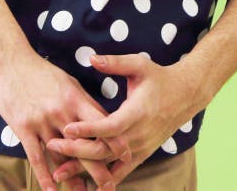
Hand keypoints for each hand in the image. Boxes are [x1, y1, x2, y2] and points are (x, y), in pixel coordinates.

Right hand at [0, 46, 132, 190]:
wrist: (9, 59)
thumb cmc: (40, 71)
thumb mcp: (66, 81)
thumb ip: (82, 102)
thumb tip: (99, 120)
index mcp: (75, 97)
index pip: (100, 123)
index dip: (114, 141)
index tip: (127, 156)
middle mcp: (61, 111)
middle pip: (83, 144)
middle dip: (98, 168)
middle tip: (110, 186)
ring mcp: (42, 120)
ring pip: (61, 156)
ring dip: (72, 178)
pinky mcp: (23, 127)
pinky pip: (36, 157)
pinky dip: (44, 176)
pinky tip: (52, 190)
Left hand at [46, 53, 198, 185]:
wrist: (185, 95)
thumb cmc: (159, 77)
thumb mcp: (139, 64)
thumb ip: (115, 63)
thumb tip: (91, 58)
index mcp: (137, 112)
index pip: (109, 126)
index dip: (88, 129)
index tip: (67, 128)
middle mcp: (139, 135)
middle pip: (104, 150)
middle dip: (76, 151)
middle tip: (51, 147)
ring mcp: (141, 148)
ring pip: (109, 164)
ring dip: (84, 170)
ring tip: (59, 174)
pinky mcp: (142, 154)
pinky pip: (121, 171)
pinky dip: (104, 179)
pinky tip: (86, 188)